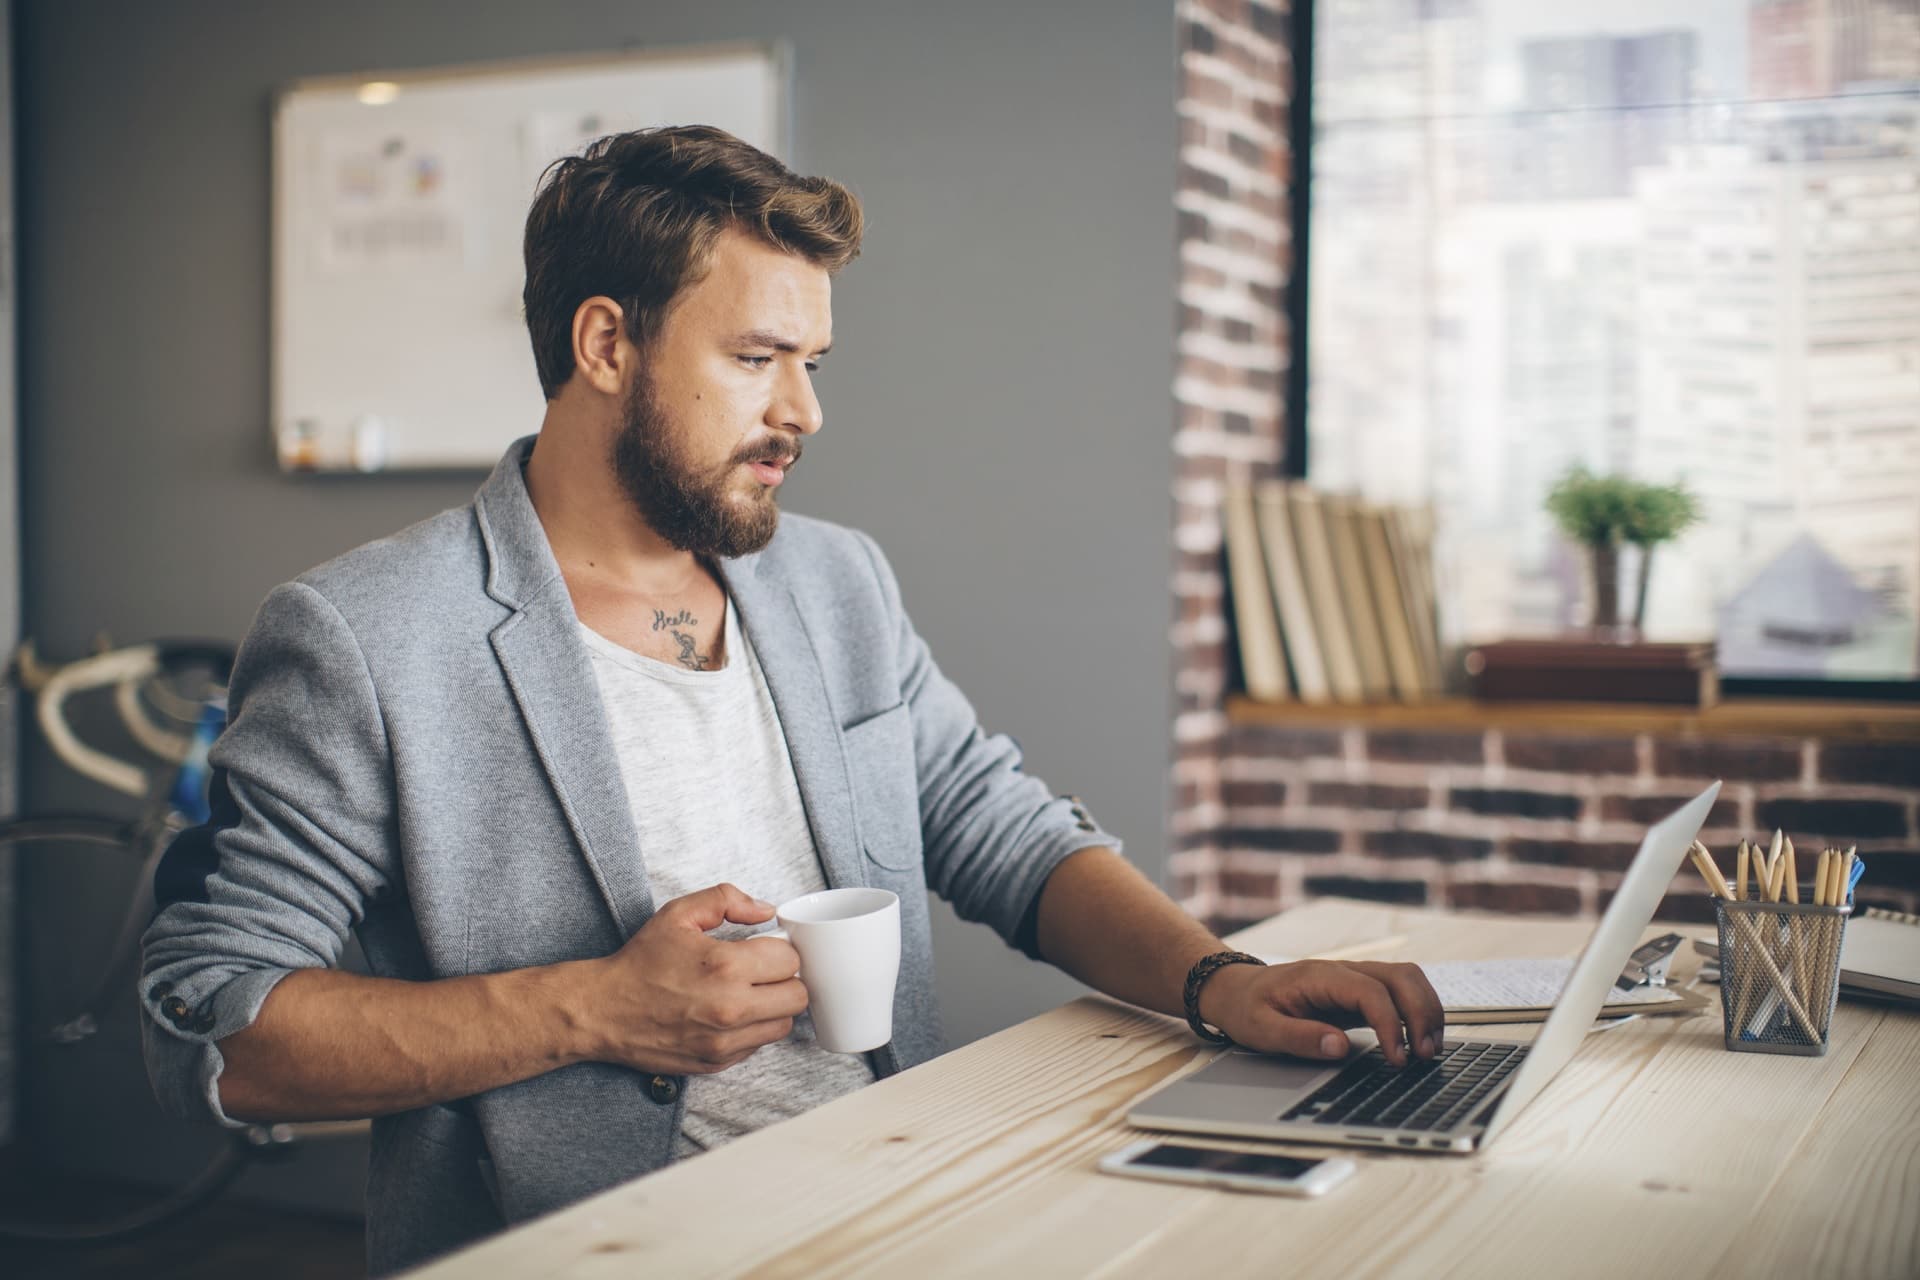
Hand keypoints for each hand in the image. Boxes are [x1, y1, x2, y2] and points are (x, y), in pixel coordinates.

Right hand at [581, 883, 807, 1074]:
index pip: (790, 960)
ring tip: (748, 993)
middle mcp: (731, 1008)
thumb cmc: (640, 962)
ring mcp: (724, 1041)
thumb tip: (766, 910)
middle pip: (797, 996)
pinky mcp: (717, 1063)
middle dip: (785, 980)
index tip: (764, 949)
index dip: (780, 949)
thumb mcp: (679, 914)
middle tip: (762, 972)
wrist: (603, 1010)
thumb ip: (727, 900)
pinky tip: (729, 1015)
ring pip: (783, 1025)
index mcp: (726, 966)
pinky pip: (758, 1046)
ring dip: (773, 1007)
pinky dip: (752, 1030)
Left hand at [1197, 959, 1444, 1066]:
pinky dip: (1418, 1011)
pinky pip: (1400, 991)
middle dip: (1421, 1014)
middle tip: (1425, 1055)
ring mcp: (1354, 977)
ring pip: (1407, 978)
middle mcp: (1343, 970)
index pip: (1370, 991)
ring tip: (1429, 1050)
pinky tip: (1420, 1040)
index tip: (1396, 1058)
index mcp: (1319, 976)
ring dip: (1426, 1010)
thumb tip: (1340, 1047)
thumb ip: (1299, 1038)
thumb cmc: (1247, 1008)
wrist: (1236, 989)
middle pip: (1400, 976)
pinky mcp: (1360, 990)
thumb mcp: (1261, 1029)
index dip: (1390, 1024)